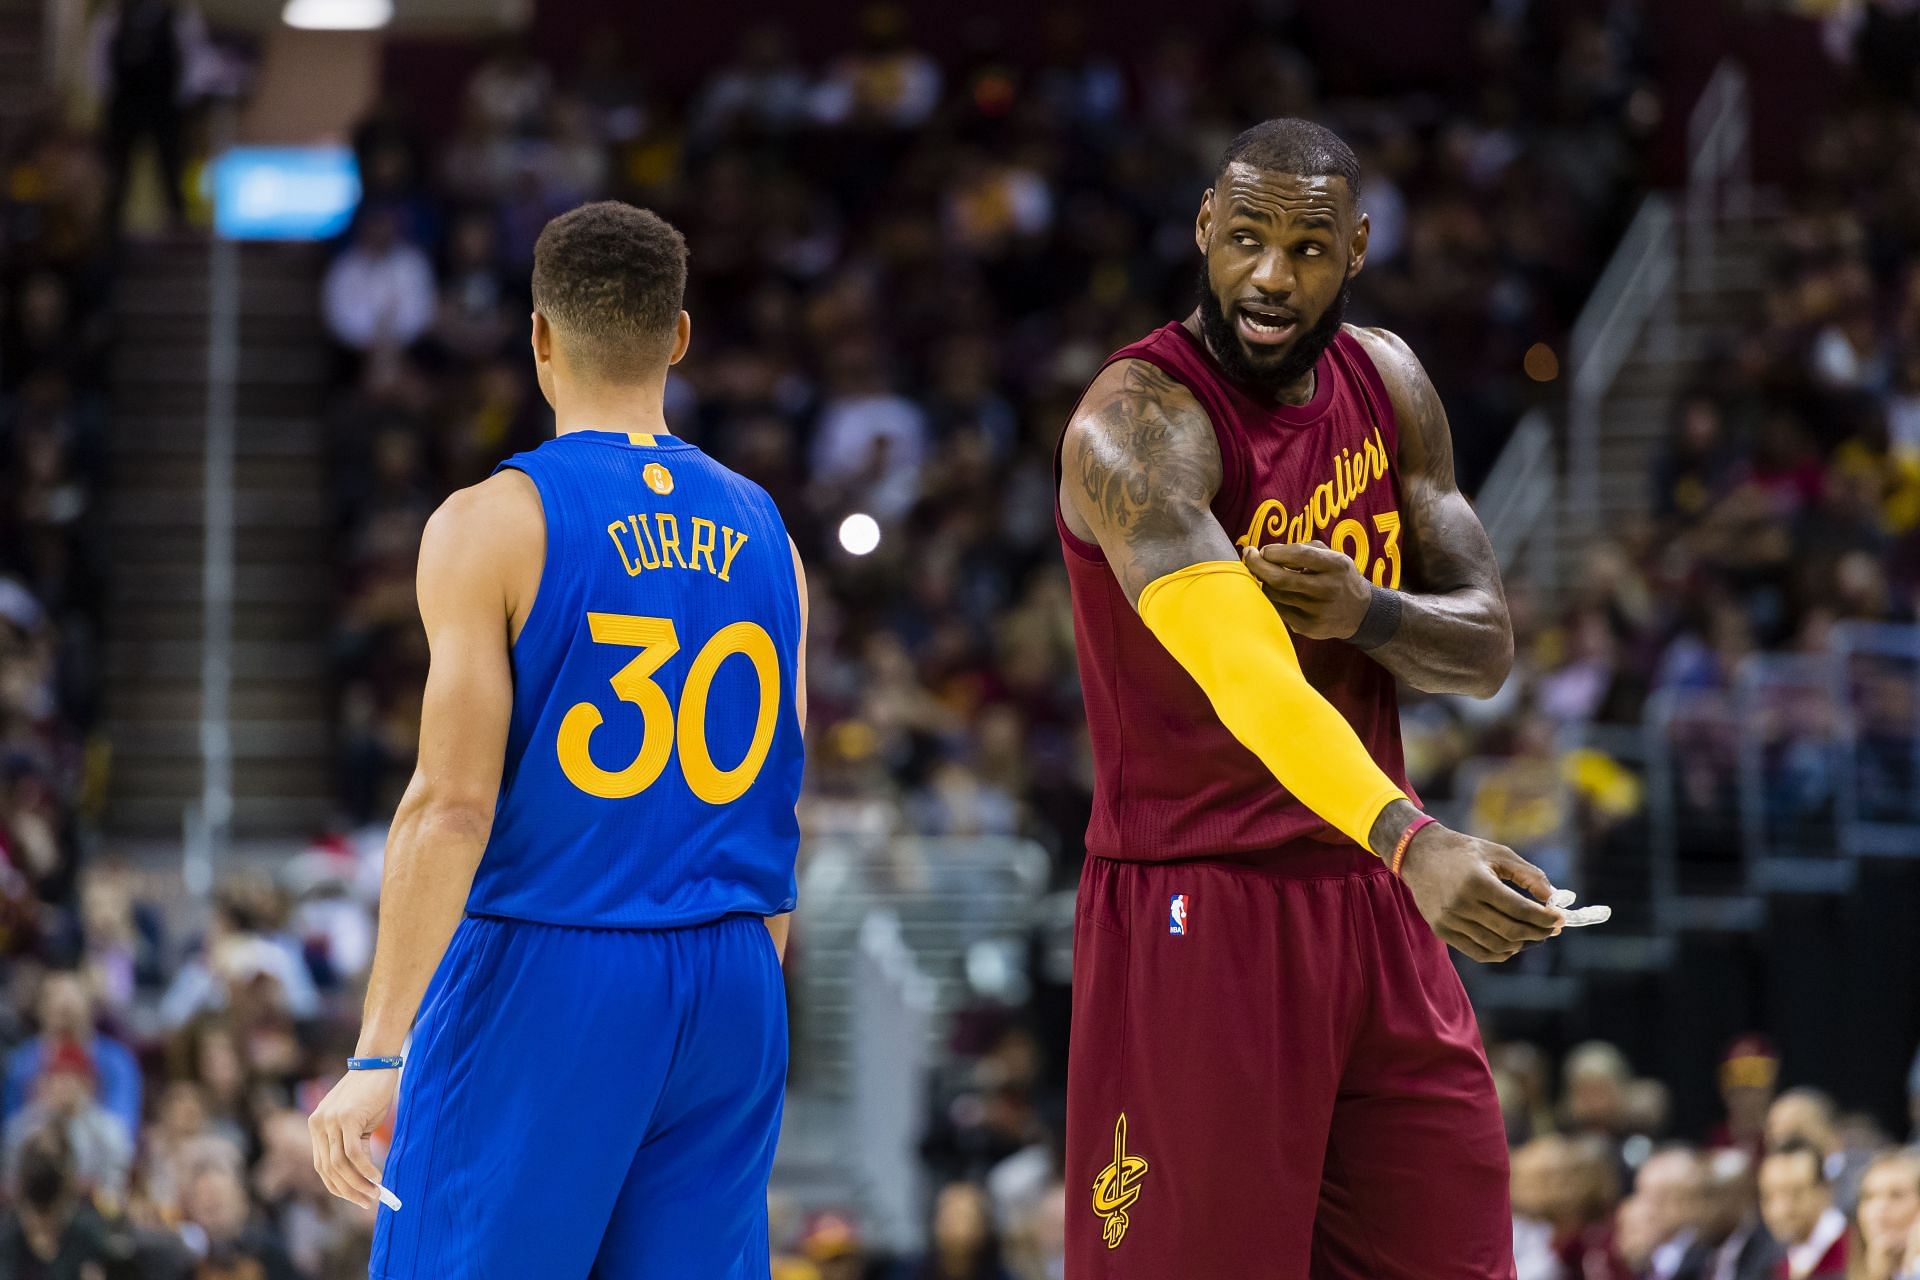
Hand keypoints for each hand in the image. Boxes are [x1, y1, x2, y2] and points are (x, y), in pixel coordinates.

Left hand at [309, 1068, 396, 1209]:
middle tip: (368, 1201)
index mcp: (317, 1127)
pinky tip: (377, 1177)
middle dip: (349, 1190)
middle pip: (329, 1170)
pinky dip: (366, 1169)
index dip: (339, 1186)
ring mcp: (330, 1122)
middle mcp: (318, 1125)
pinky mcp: (346, 1119)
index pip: (322, 1166)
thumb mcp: (358, 1123)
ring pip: (340, 1165)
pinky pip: (353, 1153)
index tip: (357, 1197)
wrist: (377, 1063)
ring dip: (358, 1184)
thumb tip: (363, 1177)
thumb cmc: (371, 1093)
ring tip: (375, 1194)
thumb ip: (353, 1145)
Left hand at [1241, 541, 1372, 640]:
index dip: (1274, 552)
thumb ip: (1303, 549)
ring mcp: (1317, 611)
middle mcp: (1328, 589)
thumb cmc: (1337, 577)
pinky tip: (1276, 592)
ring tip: (1267, 576)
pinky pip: (1278, 610)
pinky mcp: (1308, 628)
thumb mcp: (1332, 556)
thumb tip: (1265, 553)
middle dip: (1257, 566)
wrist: (1360, 613)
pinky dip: (1272, 599)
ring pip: (1274, 595)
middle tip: (1249, 556)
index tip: (1263, 550)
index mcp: (1336, 566)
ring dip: (1264, 582)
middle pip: (1280, 579)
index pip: (1298, 554)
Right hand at [1396, 823, 1563, 962]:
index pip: (1519, 909)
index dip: (1544, 917)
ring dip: (1522, 944)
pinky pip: (1478, 952)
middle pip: (1511, 931)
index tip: (1560, 918)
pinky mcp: (1442, 931)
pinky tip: (1512, 943)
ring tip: (1534, 934)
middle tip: (1552, 928)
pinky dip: (1500, 953)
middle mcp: (1461, 904)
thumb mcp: (1498, 853)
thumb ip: (1529, 874)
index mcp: (1477, 881)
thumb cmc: (1464, 852)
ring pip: (1497, 946)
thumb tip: (1553, 899)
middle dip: (1538, 932)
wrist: (1419, 855)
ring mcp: (1450, 920)